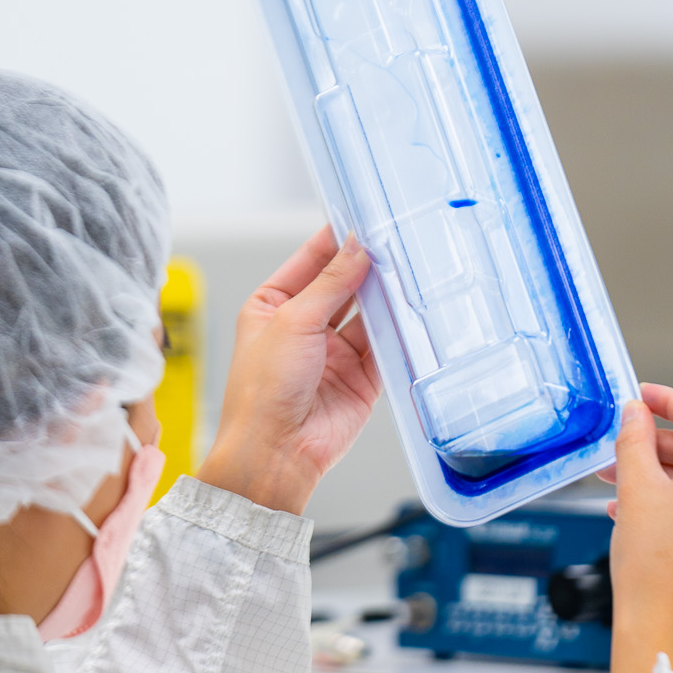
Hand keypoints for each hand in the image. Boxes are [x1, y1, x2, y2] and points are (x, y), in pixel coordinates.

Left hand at [197, 226, 380, 515]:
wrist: (276, 452)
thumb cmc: (261, 392)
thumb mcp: (293, 321)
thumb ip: (331, 283)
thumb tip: (356, 247)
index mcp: (272, 307)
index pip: (310, 262)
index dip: (335, 241)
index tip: (362, 219)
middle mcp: (303, 327)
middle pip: (342, 286)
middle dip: (365, 267)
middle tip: (394, 242)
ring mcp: (332, 353)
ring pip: (367, 314)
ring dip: (384, 297)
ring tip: (407, 271)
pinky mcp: (360, 378)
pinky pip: (384, 347)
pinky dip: (398, 331)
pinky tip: (410, 311)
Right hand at [602, 383, 672, 672]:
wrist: (665, 631)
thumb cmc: (658, 573)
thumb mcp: (638, 488)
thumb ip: (635, 439)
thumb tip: (635, 414)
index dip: (667, 401)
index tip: (644, 395)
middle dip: (658, 446)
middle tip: (623, 442)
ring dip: (663, 475)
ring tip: (620, 479)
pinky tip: (640, 506)